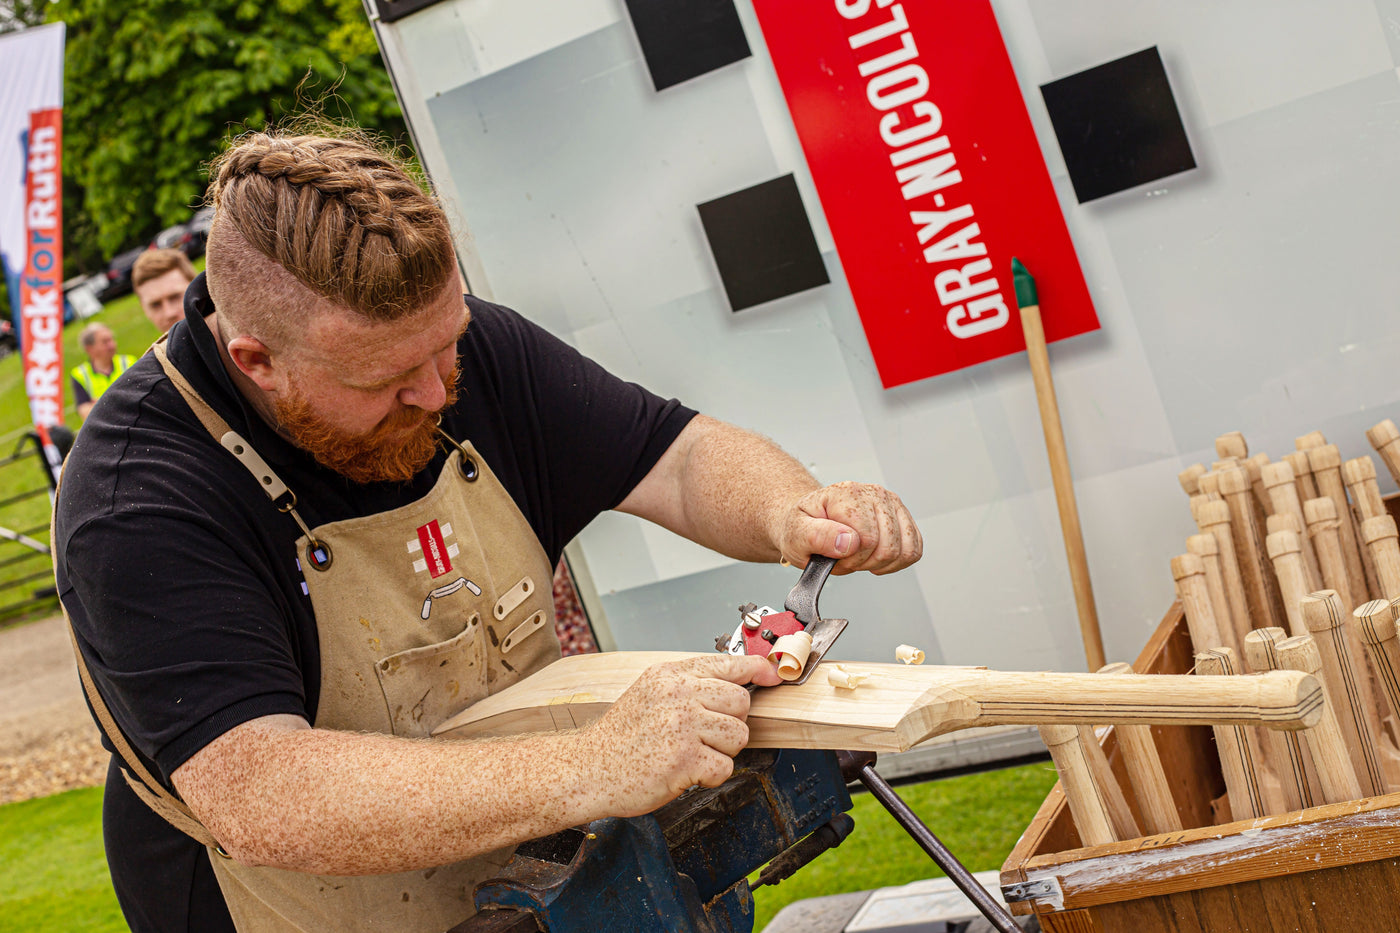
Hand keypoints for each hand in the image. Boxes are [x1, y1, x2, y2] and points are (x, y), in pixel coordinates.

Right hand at [579, 655, 780, 817]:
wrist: (587, 769)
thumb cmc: (620, 738)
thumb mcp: (650, 694)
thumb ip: (688, 685)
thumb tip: (738, 680)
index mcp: (671, 675)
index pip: (728, 664)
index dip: (757, 670)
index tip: (773, 675)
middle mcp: (678, 694)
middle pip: (742, 702)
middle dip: (730, 724)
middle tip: (703, 737)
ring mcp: (682, 725)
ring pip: (739, 735)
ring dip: (722, 752)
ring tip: (692, 755)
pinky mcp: (684, 759)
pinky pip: (725, 767)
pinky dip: (710, 777)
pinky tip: (686, 773)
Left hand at [778, 481, 921, 574]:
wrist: (809, 520)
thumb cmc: (803, 526)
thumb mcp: (796, 534)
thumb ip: (818, 536)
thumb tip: (847, 541)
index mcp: (847, 494)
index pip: (867, 539)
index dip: (851, 558)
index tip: (835, 556)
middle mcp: (873, 493)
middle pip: (888, 547)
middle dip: (865, 562)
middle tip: (845, 557)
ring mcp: (891, 503)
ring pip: (904, 550)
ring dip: (881, 562)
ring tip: (860, 555)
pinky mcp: (903, 517)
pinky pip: (914, 549)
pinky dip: (896, 562)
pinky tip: (876, 556)